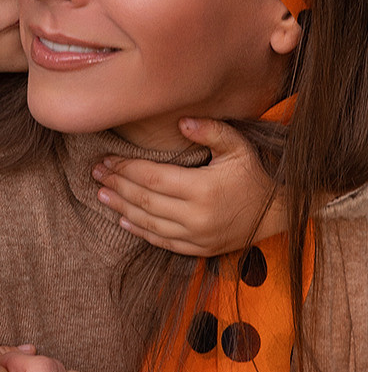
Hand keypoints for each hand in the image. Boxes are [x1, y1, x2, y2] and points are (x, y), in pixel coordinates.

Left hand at [93, 117, 283, 255]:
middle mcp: (196, 216)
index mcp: (203, 189)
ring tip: (102, 194)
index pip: (152, 177)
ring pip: (148, 222)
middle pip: (144, 199)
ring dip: (121, 208)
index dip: (126, 168)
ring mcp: (196, 236)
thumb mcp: (238, 147)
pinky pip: (161, 241)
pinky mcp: (198, 249)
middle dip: (117, 185)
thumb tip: (181, 122)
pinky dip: (140, 231)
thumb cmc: (253, 175)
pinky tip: (123, 220)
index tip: (107, 160)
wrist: (275, 214)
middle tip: (96, 174)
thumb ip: (211, 131)